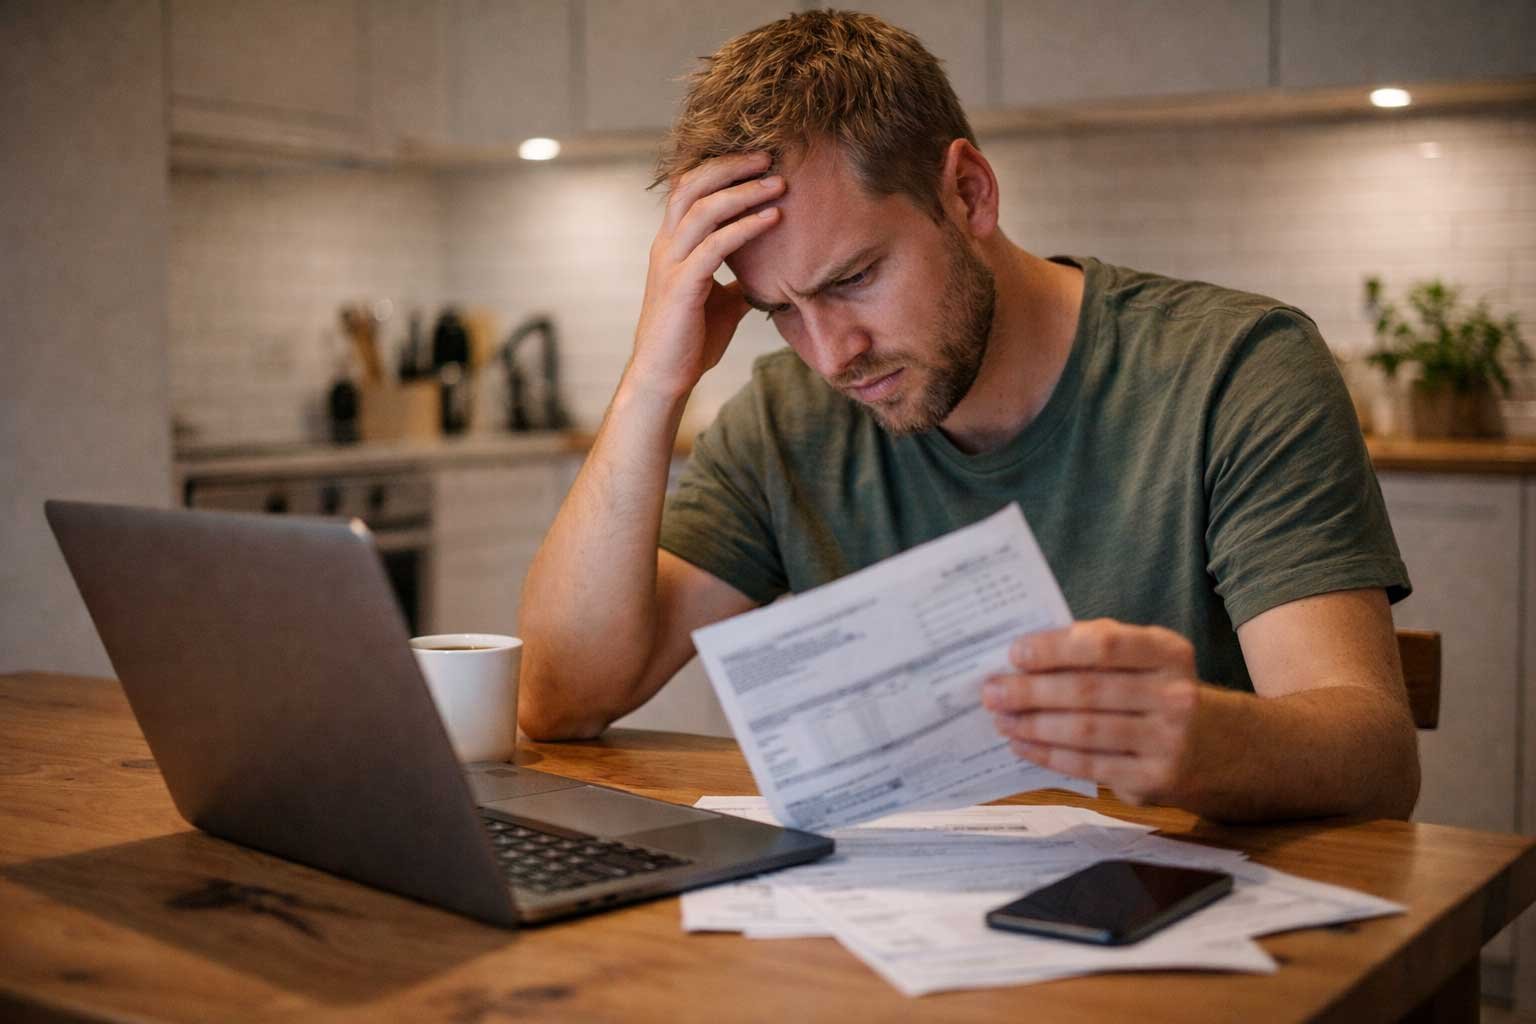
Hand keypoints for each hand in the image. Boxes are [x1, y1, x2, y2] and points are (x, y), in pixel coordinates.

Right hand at [627, 152, 784, 400]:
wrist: (664, 378)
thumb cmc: (691, 341)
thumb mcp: (722, 302)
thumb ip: (738, 279)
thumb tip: (768, 271)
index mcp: (672, 244)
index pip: (689, 187)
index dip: (720, 167)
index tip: (758, 160)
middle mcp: (667, 246)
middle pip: (692, 184)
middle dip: (732, 165)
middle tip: (770, 157)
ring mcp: (671, 264)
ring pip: (703, 209)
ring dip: (744, 192)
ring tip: (779, 184)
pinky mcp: (682, 286)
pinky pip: (715, 245)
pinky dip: (746, 227)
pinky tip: (773, 218)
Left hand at [981, 619, 1203, 805]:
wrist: (1221, 747)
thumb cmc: (1160, 690)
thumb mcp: (1147, 657)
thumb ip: (1099, 645)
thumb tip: (1028, 654)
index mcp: (1168, 653)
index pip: (1104, 645)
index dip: (1055, 649)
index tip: (1015, 653)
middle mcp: (1175, 695)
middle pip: (1087, 692)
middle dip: (1030, 692)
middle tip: (992, 691)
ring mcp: (1168, 741)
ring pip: (1084, 732)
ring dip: (1033, 726)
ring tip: (1001, 719)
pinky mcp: (1154, 779)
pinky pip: (1089, 766)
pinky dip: (1049, 755)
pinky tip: (1023, 745)